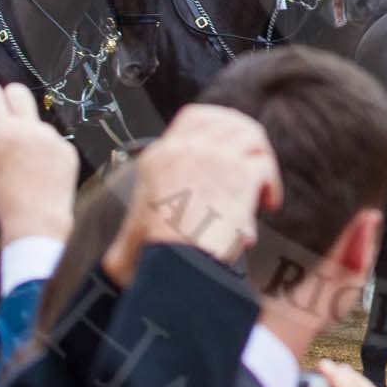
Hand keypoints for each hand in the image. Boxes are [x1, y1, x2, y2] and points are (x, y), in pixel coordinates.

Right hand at [0, 82, 77, 242]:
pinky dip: (46, 149)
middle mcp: (29, 130)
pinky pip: (53, 141)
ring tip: (26, 158)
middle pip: (20, 93)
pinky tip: (42, 168)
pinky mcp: (67, 149)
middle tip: (7, 102)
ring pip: (37, 123)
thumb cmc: (9, 201)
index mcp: (4, 134)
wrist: (38, 220)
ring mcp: (51, 138)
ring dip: (30, 131)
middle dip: (11, 94)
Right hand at [103, 103, 281, 281]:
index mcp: (159, 157)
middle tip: (255, 163)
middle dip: (247, 137)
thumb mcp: (129, 234)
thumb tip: (114, 260)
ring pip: (251, 136)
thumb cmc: (151, 263)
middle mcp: (186, 149)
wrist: (173, 269)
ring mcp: (214, 157)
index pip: (195, 117)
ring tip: (263, 191)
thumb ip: (132, 228)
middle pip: (229, 120)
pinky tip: (269, 204)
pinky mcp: (239, 174)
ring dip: (262, 159)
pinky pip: (264, 165)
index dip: (220, 126)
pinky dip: (271, 183)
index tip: (232, 147)